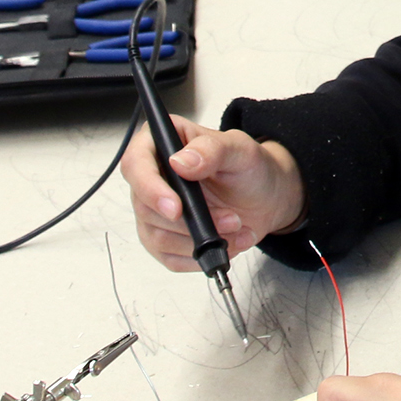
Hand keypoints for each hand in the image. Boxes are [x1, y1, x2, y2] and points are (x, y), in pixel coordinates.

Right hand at [120, 115, 303, 270]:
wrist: (264, 198)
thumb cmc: (249, 168)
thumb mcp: (240, 150)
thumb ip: (212, 150)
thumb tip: (179, 162)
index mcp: (162, 143)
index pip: (135, 164)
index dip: (150, 189)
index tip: (176, 208)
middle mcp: (152, 177)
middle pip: (146, 207)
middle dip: (192, 221)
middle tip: (231, 219)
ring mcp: (155, 210)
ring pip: (158, 237)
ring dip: (201, 240)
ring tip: (236, 228)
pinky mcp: (164, 238)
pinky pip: (170, 258)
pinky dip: (201, 256)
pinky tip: (226, 243)